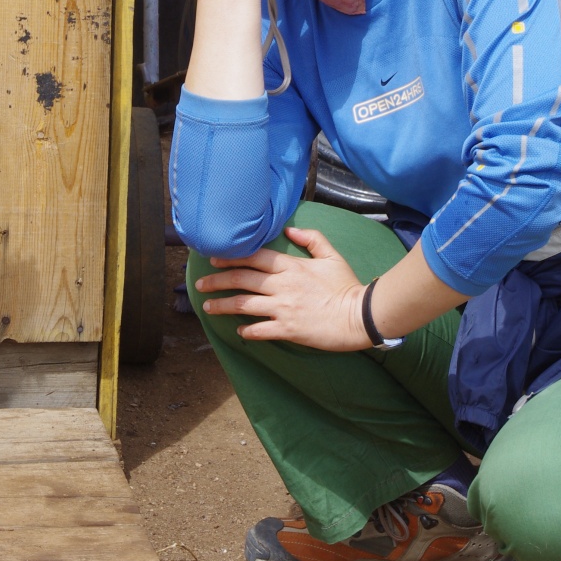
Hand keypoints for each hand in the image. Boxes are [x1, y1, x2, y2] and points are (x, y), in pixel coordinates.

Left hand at [193, 227, 368, 349]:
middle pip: (242, 279)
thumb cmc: (347, 286)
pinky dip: (246, 331)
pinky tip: (239, 331)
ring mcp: (283, 308)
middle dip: (217, 281)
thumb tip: (289, 229)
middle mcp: (282, 285)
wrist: (361, 316)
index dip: (230, 257)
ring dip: (222, 305)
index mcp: (291, 266)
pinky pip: (260, 330)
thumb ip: (311, 239)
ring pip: (243, 304)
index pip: (254, 257)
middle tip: (200, 284)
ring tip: (208, 306)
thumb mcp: (331, 256)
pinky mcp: (288, 329)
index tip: (213, 260)